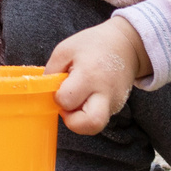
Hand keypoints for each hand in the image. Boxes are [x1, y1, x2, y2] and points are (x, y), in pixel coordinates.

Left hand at [44, 17, 147, 136]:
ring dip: (81, 120)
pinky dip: (89, 112)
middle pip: (92, 124)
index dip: (58, 97)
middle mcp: (105, 92)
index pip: (67, 100)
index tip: (59, 87)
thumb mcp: (66, 49)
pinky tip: (87, 96)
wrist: (126, 45)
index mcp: (89, 74)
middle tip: (67, 106)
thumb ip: (52, 71)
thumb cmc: (93, 45)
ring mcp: (114, 102)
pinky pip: (100, 117)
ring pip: (97, 126)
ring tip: (77, 102)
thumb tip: (44, 91)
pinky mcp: (118, 107)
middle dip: (73, 122)